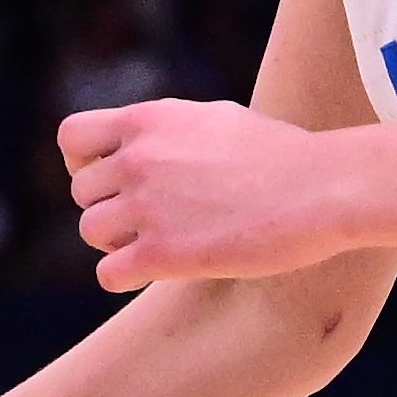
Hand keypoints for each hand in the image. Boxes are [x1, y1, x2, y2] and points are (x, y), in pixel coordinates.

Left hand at [59, 98, 368, 288]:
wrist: (323, 189)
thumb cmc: (282, 156)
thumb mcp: (216, 119)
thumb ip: (168, 129)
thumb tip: (140, 139)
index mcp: (148, 121)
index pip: (72, 138)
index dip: (83, 163)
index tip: (111, 180)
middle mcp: (138, 159)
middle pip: (82, 193)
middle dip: (110, 208)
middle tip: (149, 222)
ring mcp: (147, 206)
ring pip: (91, 232)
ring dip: (116, 243)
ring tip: (157, 244)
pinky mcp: (163, 254)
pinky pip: (108, 273)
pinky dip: (124, 277)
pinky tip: (154, 272)